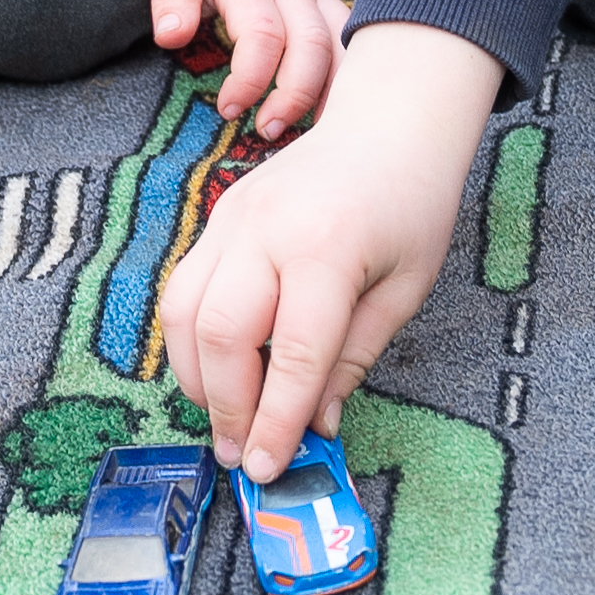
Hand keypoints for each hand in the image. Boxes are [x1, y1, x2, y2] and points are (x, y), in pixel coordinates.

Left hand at [148, 0, 348, 140]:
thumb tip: (171, 38)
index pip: (263, 35)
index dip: (250, 79)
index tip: (228, 107)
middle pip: (312, 45)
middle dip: (294, 95)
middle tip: (267, 129)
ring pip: (342, 43)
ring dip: (328, 91)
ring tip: (307, 129)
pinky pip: (351, 37)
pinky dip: (348, 74)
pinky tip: (333, 107)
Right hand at [161, 21, 500, 480]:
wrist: (388, 125)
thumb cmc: (410, 205)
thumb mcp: (404, 289)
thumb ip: (353, 358)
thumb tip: (315, 425)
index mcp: (328, 246)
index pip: (292, 352)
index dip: (276, 419)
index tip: (267, 469)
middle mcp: (268, 228)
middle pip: (221, 332)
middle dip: (226, 405)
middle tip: (239, 454)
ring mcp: (233, 217)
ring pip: (184, 311)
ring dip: (197, 377)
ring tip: (227, 419)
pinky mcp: (218, 217)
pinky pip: (185, 288)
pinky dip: (192, 340)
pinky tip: (219, 372)